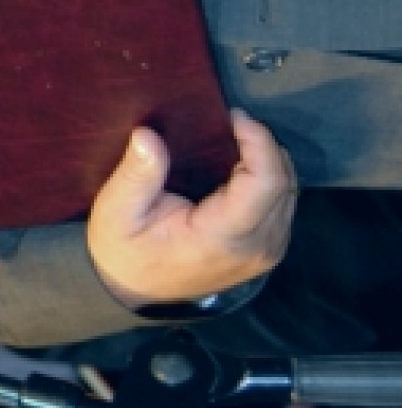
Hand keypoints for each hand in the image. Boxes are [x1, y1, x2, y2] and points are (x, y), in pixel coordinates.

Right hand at [87, 109, 297, 311]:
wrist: (135, 292)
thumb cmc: (124, 251)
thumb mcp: (116, 211)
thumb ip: (137, 174)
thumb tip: (147, 135)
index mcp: (224, 237)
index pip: (267, 182)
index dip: (259, 142)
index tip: (233, 116)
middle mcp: (258, 247)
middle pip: (284, 183)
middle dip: (263, 145)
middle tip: (229, 124)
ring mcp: (268, 251)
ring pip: (290, 192)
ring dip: (268, 160)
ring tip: (234, 140)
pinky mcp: (268, 250)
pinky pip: (283, 204)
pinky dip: (268, 177)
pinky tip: (239, 168)